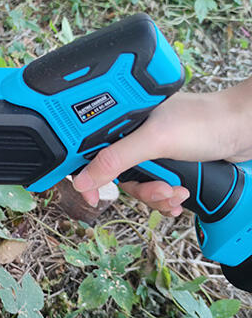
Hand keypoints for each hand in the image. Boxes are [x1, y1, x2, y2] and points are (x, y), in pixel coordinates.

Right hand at [72, 84, 251, 215]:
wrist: (245, 130)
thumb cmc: (205, 121)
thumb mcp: (154, 141)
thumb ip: (115, 160)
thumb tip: (82, 179)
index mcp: (122, 120)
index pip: (90, 150)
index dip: (88, 175)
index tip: (92, 196)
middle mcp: (134, 135)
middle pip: (116, 175)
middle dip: (140, 189)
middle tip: (159, 188)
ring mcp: (151, 151)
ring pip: (137, 186)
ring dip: (157, 196)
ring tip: (177, 191)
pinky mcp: (167, 164)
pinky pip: (154, 190)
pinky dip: (166, 198)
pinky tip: (181, 194)